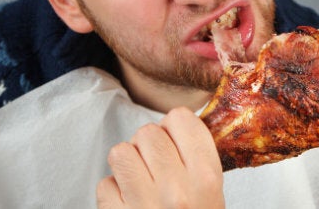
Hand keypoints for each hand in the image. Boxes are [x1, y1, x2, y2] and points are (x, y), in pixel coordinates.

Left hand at [96, 107, 224, 208]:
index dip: (175, 127)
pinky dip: (114, 192)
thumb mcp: (213, 192)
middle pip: (147, 131)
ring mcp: (143, 205)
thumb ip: (200, 158)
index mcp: (205, 178)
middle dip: (148, 146)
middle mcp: (175, 191)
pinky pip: (105, 184)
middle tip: (156, 167)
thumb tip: (182, 121)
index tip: (174, 140)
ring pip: (121, 151)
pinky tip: (129, 202)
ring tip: (140, 181)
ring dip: (128, 164)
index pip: (181, 118)